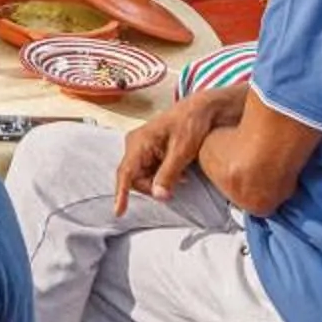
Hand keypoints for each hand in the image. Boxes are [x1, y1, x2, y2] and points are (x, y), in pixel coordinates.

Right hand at [112, 85, 244, 214]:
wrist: (202, 109)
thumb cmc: (192, 123)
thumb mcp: (182, 151)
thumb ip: (168, 174)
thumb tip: (158, 196)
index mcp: (139, 142)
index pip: (125, 173)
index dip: (121, 194)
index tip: (119, 212)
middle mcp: (135, 144)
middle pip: (134, 178)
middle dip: (153, 186)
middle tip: (179, 182)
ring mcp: (141, 147)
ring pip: (143, 176)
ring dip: (160, 181)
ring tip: (182, 173)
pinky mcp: (148, 150)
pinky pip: (149, 171)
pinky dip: (163, 175)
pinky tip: (179, 170)